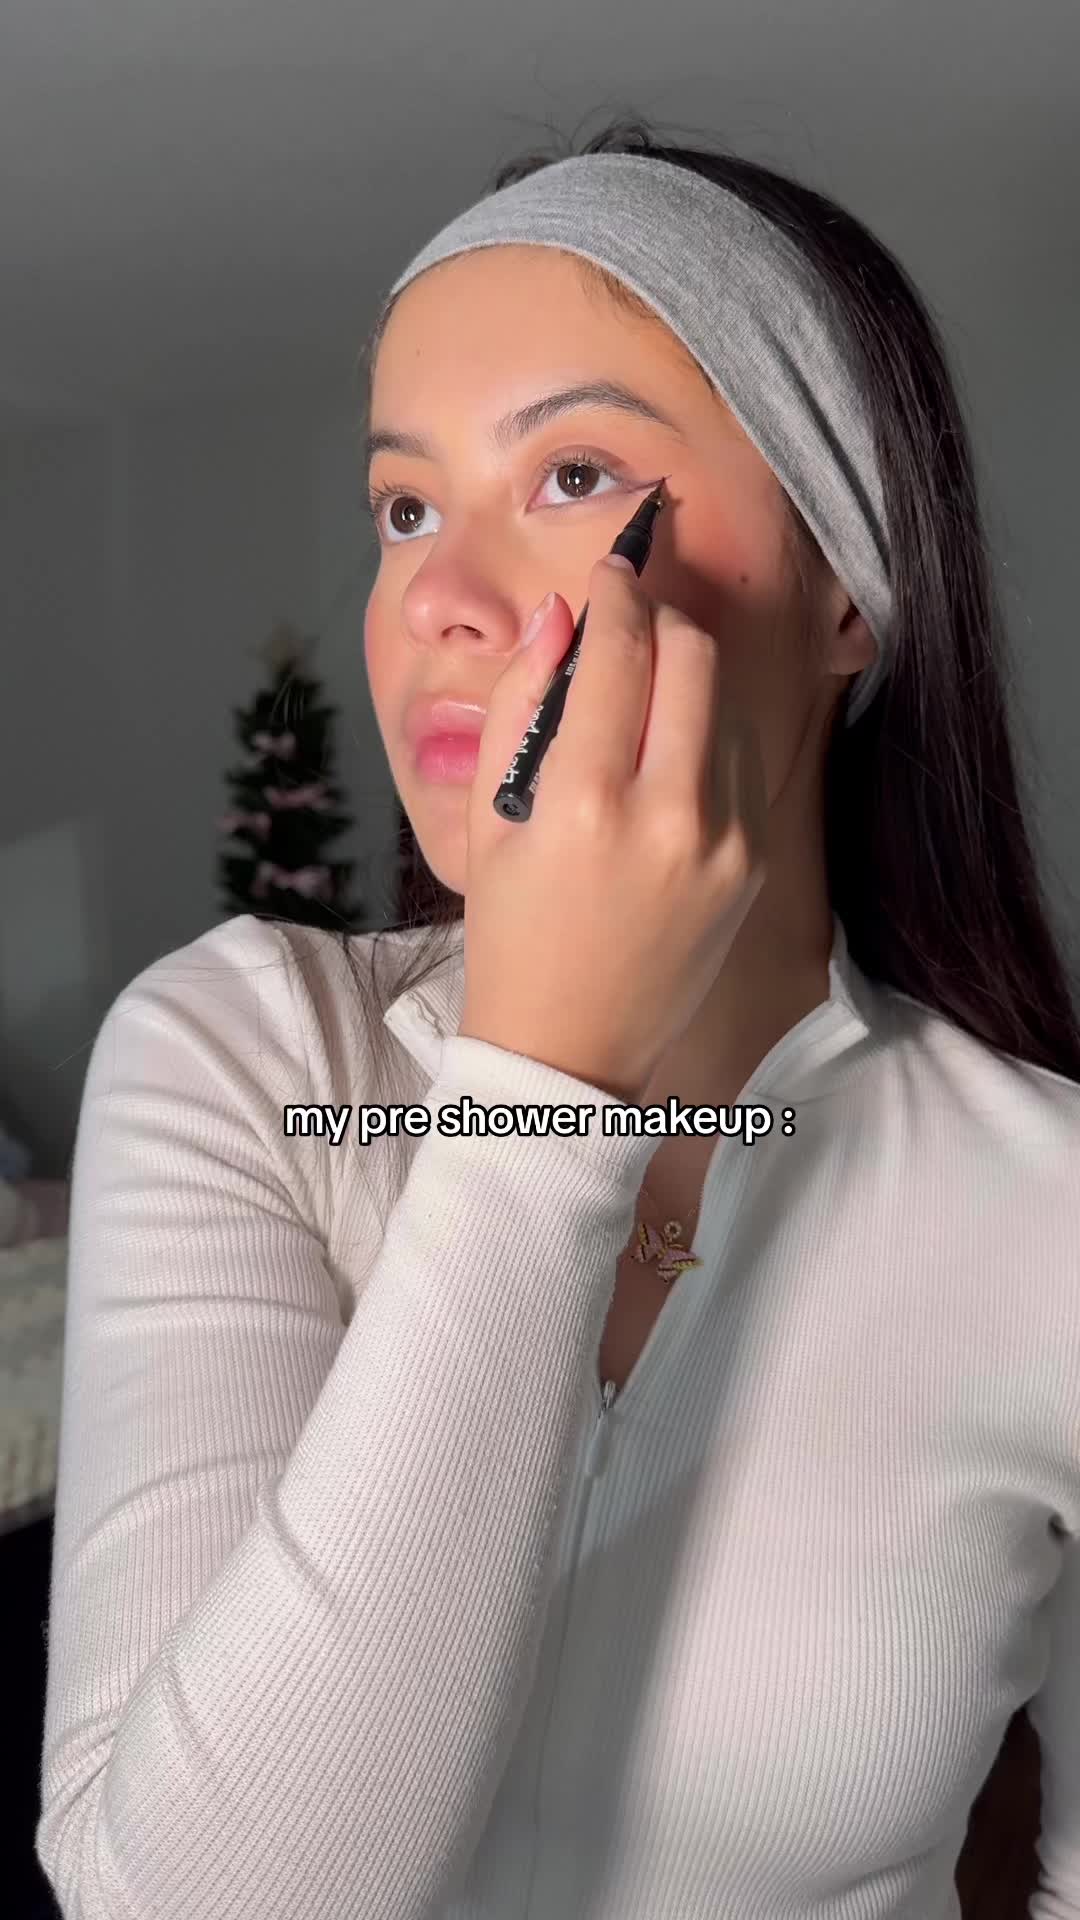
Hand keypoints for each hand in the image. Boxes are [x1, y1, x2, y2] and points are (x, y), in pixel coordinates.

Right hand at [458, 554, 767, 1103]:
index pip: (621, 651)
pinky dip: (709, 735)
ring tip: (644, 691)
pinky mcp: (755, 863)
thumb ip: (519, 705)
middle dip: (662, 617)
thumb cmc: (513, 934)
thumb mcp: (489, 819)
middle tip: (631, 619)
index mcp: (586, 804)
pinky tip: (670, 755)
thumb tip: (559, 619)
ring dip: (688, 674)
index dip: (617, 593)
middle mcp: (670, 816)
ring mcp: (726, 843)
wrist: (570, 1048)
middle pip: (693, 656)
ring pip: (729, 702)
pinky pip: (743, 762)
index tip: (611, 572)